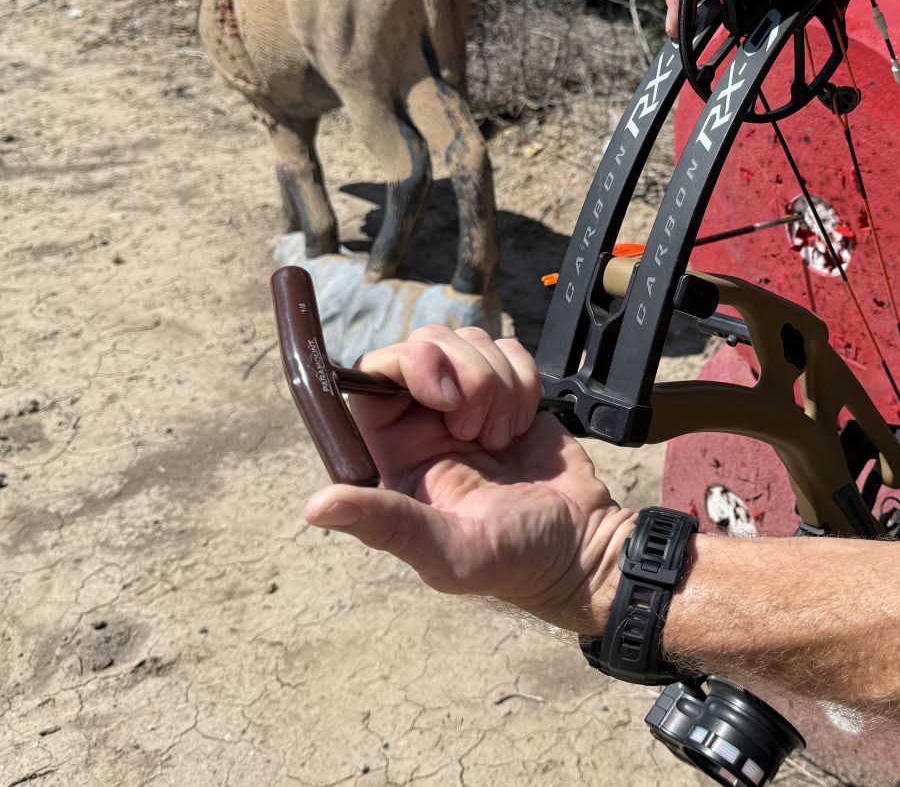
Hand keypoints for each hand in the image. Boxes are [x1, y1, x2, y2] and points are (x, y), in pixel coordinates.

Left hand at [302, 326, 633, 632]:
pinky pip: (507, 348)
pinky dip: (523, 381)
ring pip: (467, 340)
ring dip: (496, 382)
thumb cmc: (513, 560)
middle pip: (422, 345)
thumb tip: (315, 506)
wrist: (581, 544)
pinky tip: (523, 425)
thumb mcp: (446, 551)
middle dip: (461, 372)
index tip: (442, 394)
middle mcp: (423, 421)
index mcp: (394, 453)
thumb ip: (387, 522)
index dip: (404, 366)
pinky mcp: (510, 389)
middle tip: (479, 428)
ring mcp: (468, 401)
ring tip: (503, 437)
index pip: (371, 375)